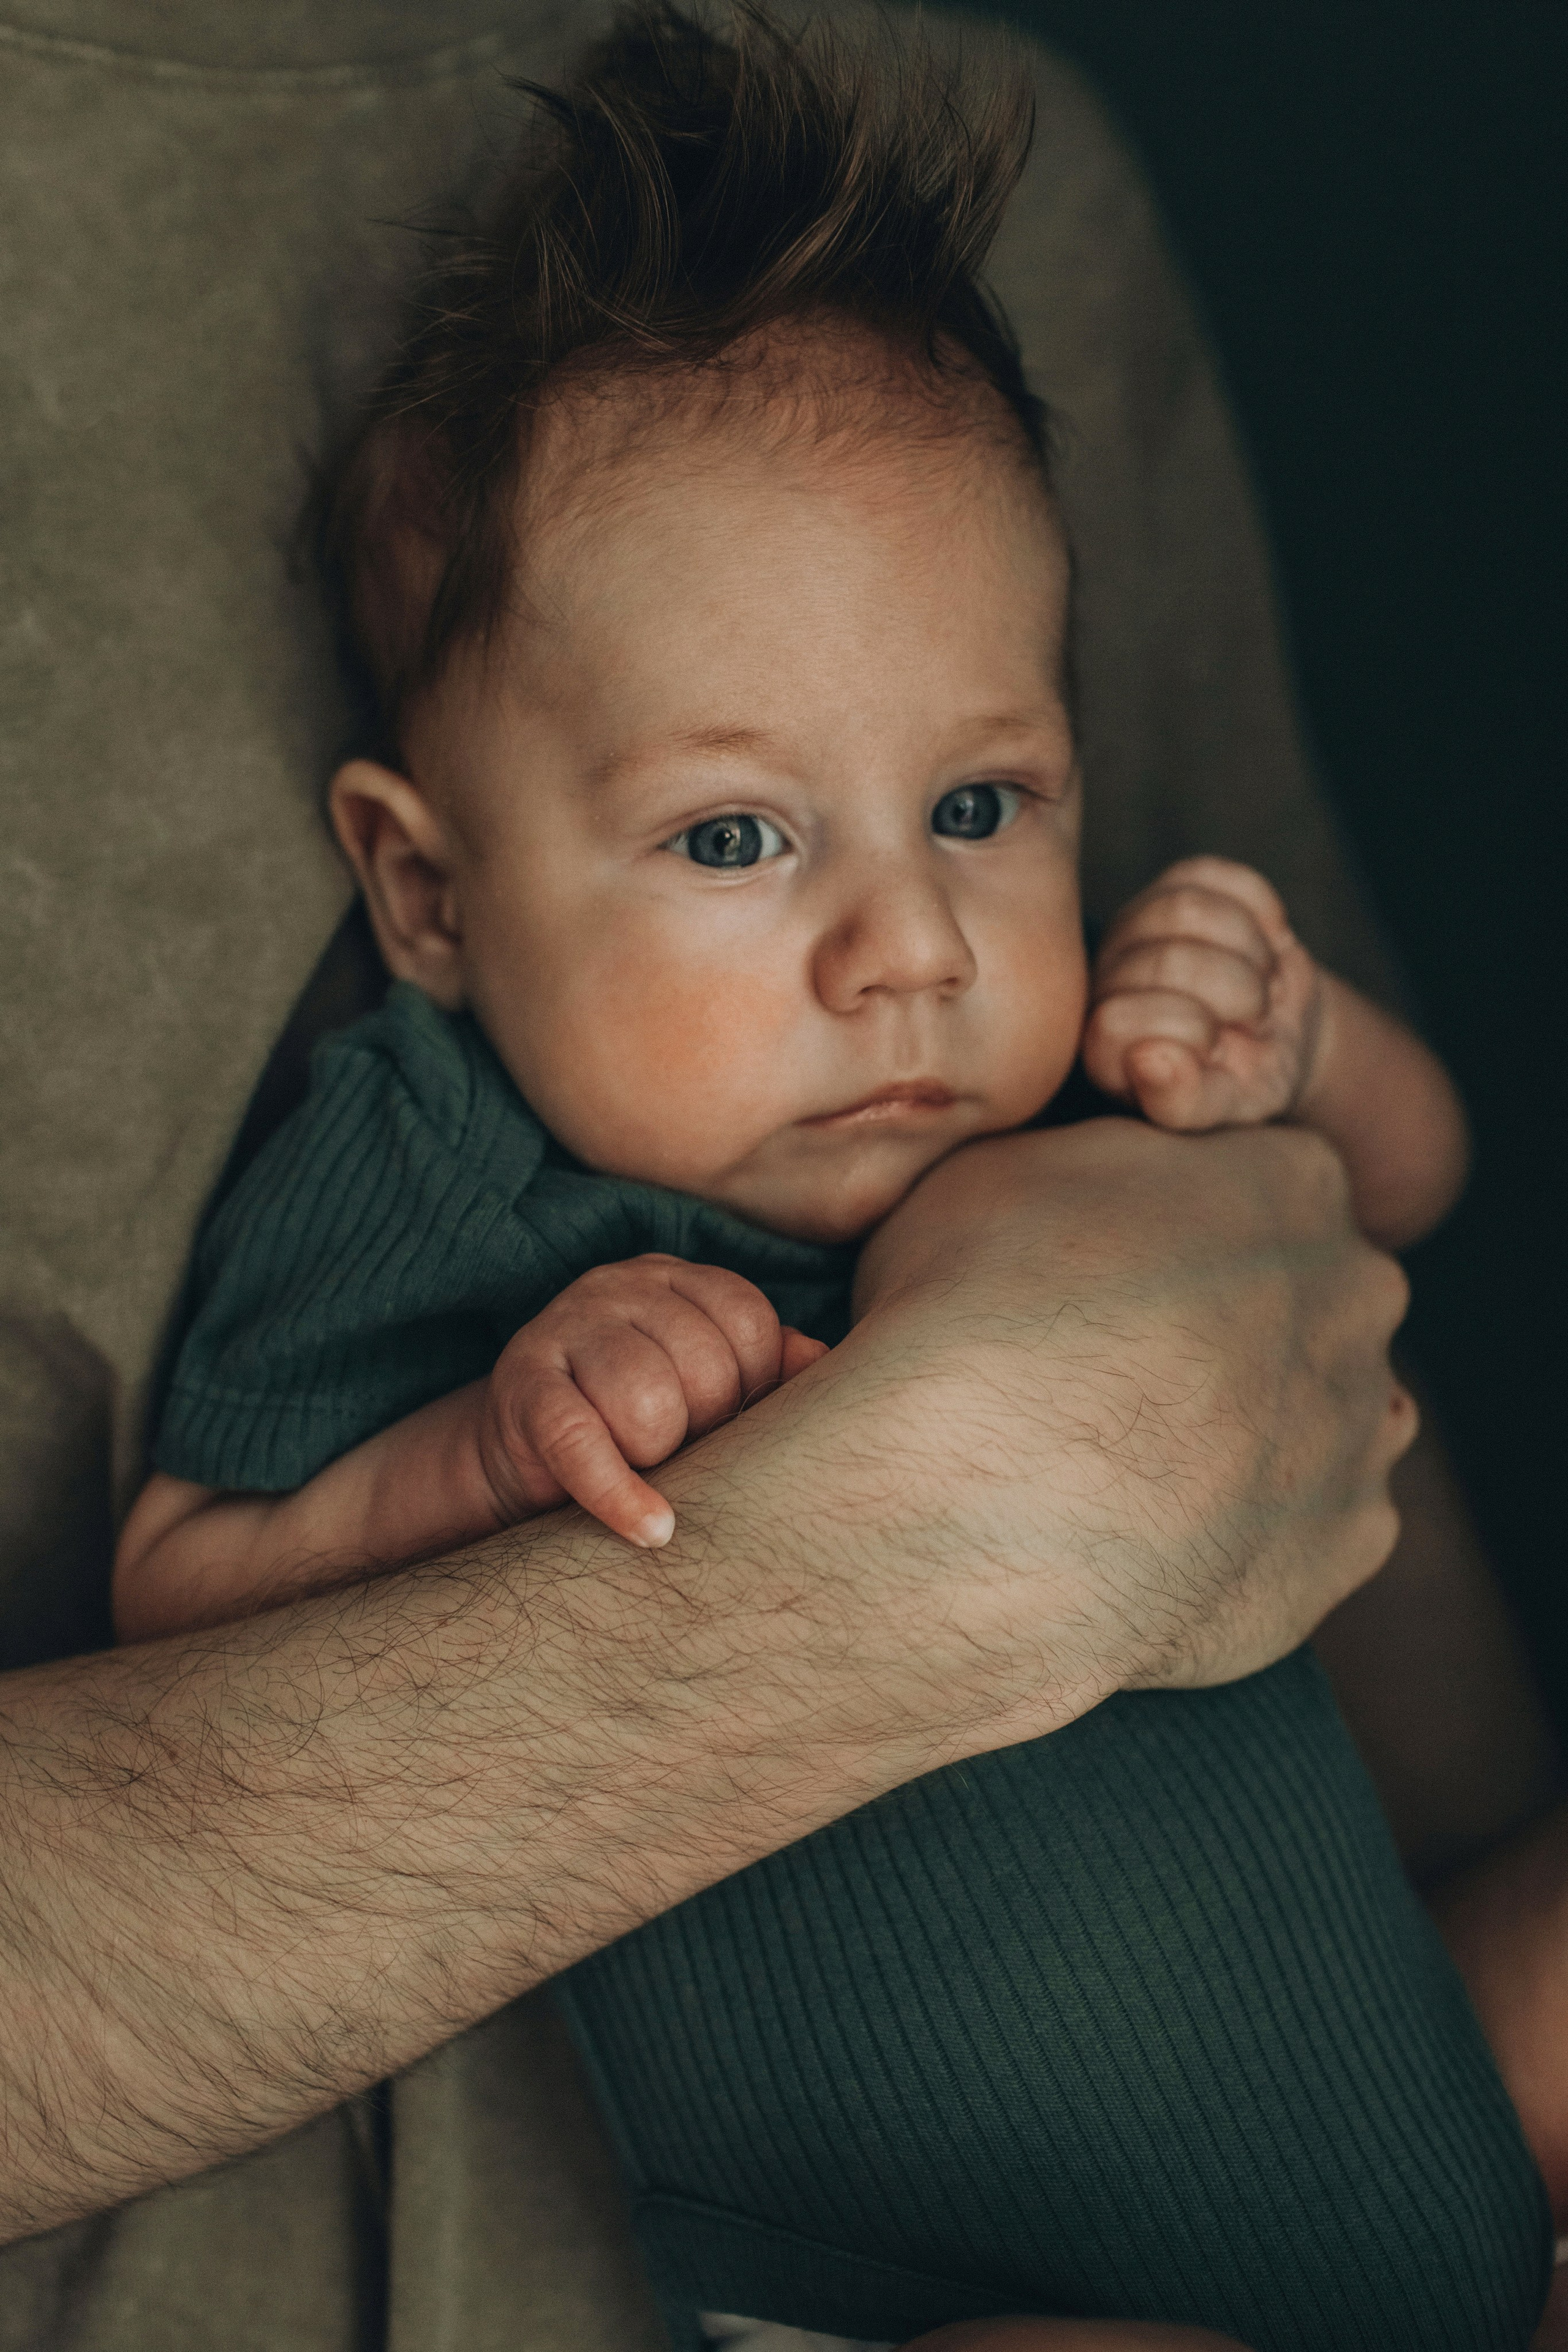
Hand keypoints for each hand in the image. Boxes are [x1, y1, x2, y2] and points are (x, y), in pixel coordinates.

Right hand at [477, 1255, 825, 1546]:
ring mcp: (565, 1328)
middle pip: (703, 1363)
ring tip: (643, 1463)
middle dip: (703, 1426)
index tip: (728, 1418)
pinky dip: (618, 1494)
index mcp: (675, 1278)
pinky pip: (581, 1441)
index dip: (753, 1383)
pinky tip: (650, 1529)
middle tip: (681, 1449)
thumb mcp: (704, 1386)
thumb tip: (818, 1358)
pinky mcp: (524, 1386)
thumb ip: (766, 1366)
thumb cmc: (635, 1420)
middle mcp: (620, 1287)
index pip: (747, 1319)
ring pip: (645, 1399)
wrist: (521, 1452)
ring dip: (655, 1454)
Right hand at [847, 1119, 1414, 1716]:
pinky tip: (1152, 1534)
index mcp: (1294, 1179)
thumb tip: (1112, 1194)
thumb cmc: (972, 1320)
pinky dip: (1245, 1530)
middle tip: (1108, 1369)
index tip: (1099, 1268)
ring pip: (1316, 1413)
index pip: (1259, 1177)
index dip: (1170, 1224)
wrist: (972, 1514)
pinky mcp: (1344, 1552)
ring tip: (1120, 1465)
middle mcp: (1358, 1297)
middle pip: (1306, 1294)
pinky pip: (1310, 1524)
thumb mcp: (1001, 1170)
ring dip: (1244, 1429)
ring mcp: (1360, 1430)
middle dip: (1227, 1324)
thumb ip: (1104, 1164)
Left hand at [1083, 856, 1323, 1130]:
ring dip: (1251, 952)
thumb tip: (1149, 1060)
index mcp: (1101, 1044)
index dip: (1190, 1031)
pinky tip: (1267, 946)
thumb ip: (1182, 1102)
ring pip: (1187, 909)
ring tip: (1261, 986)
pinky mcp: (1178, 882)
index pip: (1117, 1021)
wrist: (1280, 1035)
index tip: (1220, 1052)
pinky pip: (1222, 876)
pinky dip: (1265, 915)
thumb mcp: (1224, 1107)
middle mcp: (1105, 980)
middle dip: (1238, 994)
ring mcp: (1137, 925)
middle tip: (1256, 1019)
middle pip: (1167, 961)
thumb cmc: (1242, 1081)